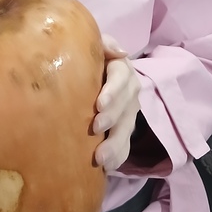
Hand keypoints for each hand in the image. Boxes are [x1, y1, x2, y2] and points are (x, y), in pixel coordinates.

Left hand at [93, 35, 140, 170]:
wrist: (82, 74)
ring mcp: (128, 113)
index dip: (113, 91)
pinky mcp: (123, 130)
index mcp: (121, 69)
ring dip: (115, 144)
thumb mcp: (92, 46)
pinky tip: (107, 167)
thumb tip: (122, 52)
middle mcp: (129, 91)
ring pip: (127, 129)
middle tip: (95, 127)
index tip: (99, 104)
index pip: (122, 77)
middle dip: (112, 118)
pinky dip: (117, 157)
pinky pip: (125, 146)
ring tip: (99, 158)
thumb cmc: (85, 57)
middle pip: (127, 106)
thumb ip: (104, 43)